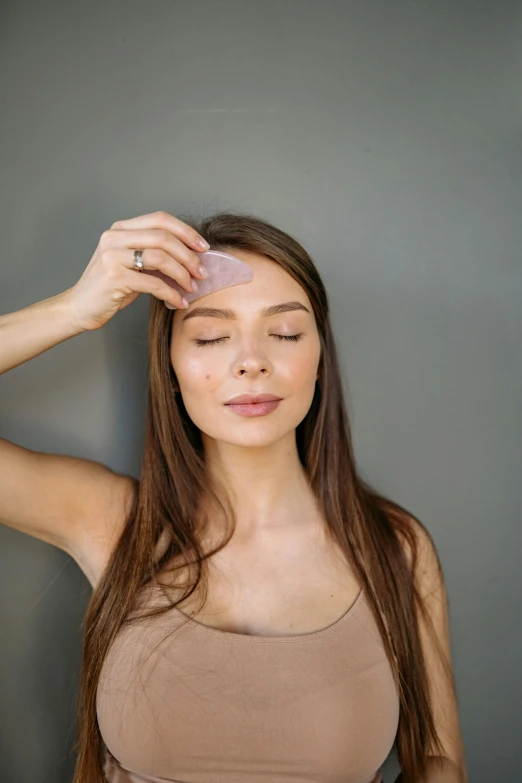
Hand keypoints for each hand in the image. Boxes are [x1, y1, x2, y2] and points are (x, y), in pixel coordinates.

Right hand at [64, 210, 208, 330]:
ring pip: (160, 258)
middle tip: (202, 273)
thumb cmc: (110, 287)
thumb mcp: (132, 264)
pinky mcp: (114, 277)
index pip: (160, 219)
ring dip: (182, 274)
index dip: (186, 231)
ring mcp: (112, 256)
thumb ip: (154, 254)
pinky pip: (153, 283)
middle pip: (163, 237)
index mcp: (121, 229)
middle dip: (188, 256)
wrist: (80, 307)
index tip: (204, 248)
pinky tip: (179, 302)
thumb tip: (191, 256)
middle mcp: (114, 237)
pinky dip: (171, 293)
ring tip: (192, 287)